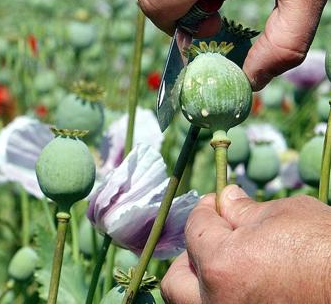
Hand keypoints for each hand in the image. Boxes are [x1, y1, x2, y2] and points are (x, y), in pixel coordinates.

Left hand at [161, 185, 330, 302]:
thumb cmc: (327, 250)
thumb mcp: (287, 215)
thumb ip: (243, 209)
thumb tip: (226, 199)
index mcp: (221, 265)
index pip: (194, 229)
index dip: (206, 210)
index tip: (216, 203)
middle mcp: (217, 301)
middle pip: (176, 281)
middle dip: (189, 256)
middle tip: (212, 241)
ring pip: (192, 303)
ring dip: (201, 283)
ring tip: (228, 265)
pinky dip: (224, 296)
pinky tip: (248, 282)